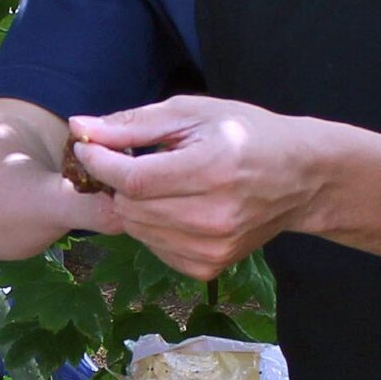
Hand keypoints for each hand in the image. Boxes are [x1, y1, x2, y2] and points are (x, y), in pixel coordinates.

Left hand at [67, 96, 333, 279]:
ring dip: (136, 205)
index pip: (133, 179)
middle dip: (119, 183)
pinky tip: (176, 208)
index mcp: (211, 169)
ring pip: (138, 230)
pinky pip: (155, 249)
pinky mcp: (210, 266)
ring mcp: (213, 246)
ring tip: (162, 184)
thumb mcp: (194, 113)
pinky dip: (154, 228)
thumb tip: (80, 128)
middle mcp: (213, 216)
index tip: (90, 147)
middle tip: (136, 162)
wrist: (300, 177)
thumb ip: (134, 124)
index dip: (100, 163)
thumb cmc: (247, 134)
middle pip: (130, 207)